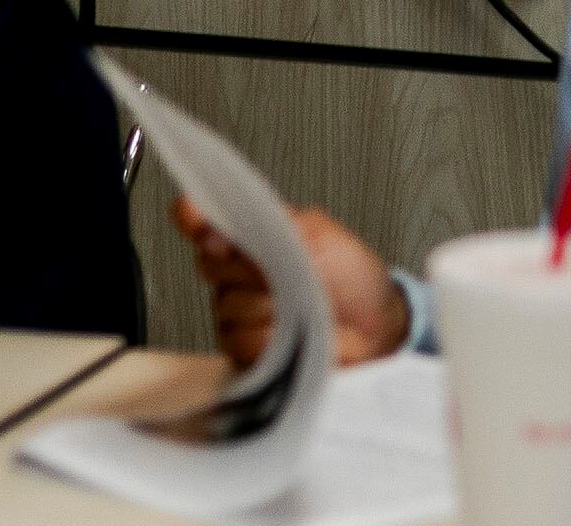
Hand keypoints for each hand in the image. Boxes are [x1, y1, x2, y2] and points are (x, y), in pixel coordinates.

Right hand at [172, 196, 409, 367]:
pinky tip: (293, 334)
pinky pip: (240, 340)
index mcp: (254, 235)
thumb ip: (272, 225)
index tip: (200, 223)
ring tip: (301, 307)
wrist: (377, 329)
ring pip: (228, 305)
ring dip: (269, 306)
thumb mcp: (321, 236)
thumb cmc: (354, 278)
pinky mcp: (243, 350)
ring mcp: (237, 311)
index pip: (202, 220)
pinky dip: (271, 337)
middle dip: (249, 268)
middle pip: (210, 264)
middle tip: (287, 272)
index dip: (193, 219)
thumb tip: (223, 226)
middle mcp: (238, 272)